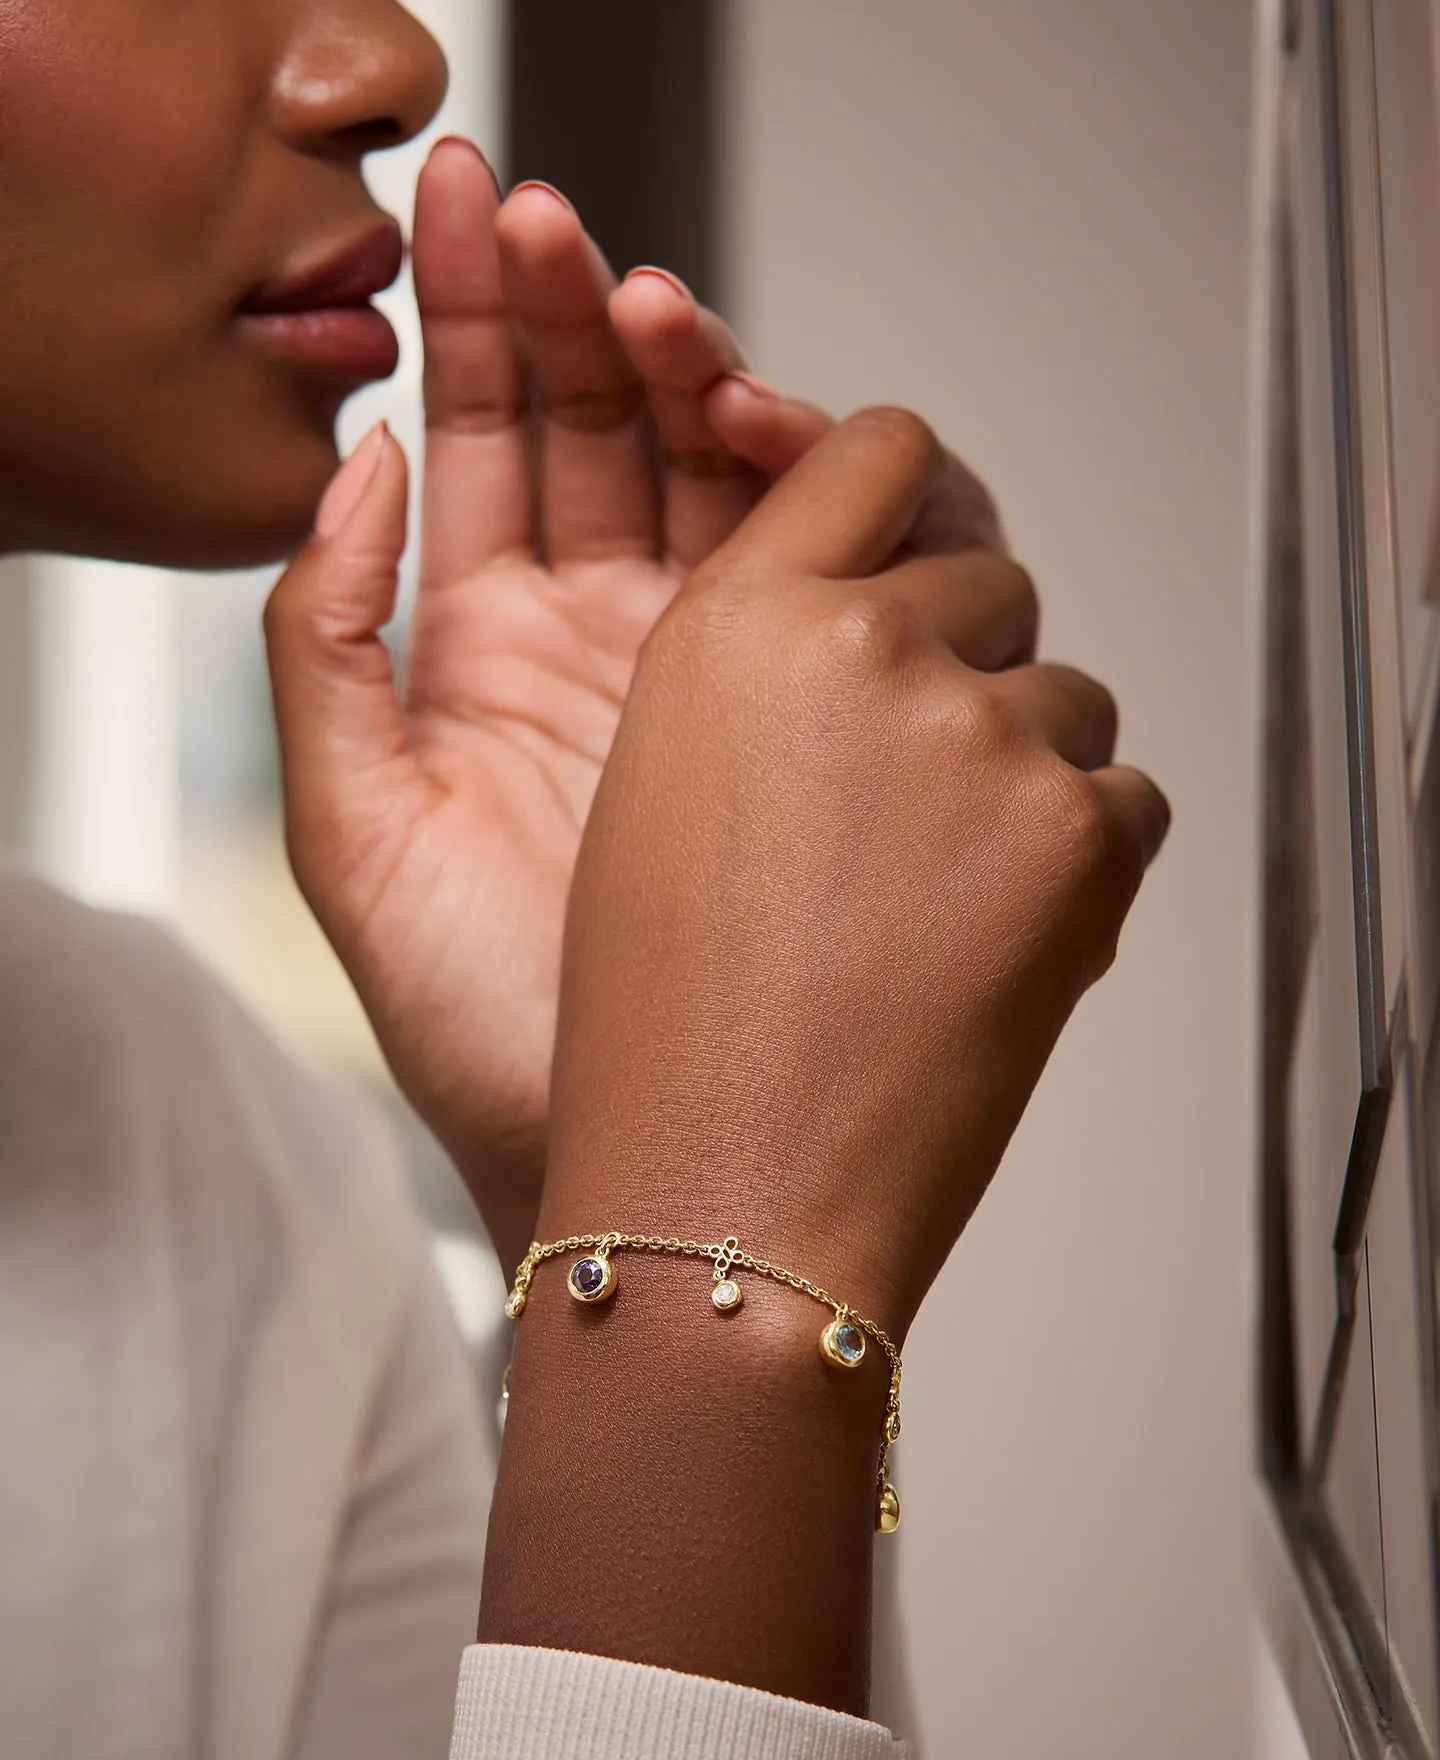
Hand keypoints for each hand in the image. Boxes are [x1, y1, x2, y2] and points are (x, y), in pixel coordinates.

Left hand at [264, 139, 828, 1263]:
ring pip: (737, 480)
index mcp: (488, 649)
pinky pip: (846, 572)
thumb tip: (352, 464)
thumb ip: (322, 646)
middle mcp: (610, 641)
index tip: (485, 215)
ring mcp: (724, 672)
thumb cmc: (473, 1032)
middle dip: (605, 322)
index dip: (484, 319)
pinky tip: (807, 460)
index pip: (489, 440)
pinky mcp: (825, 719)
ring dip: (720, 392)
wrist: (632, 1160)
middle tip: (599, 257)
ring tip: (693, 355)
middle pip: (617, 430)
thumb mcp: (348, 836)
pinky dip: (836, 498)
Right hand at [539, 405, 1169, 1334]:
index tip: (910, 538)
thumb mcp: (644, 781)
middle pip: (986, 575)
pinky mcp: (1084, 834)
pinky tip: (974, 936)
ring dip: (1016, 765)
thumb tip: (867, 595)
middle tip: (892, 789)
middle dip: (956, 657)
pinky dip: (1074, 856)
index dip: (903, 499)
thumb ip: (753, 647)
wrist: (725, 1191)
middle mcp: (867, 647)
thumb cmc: (658, 1020)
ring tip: (918, 893)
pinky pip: (1122, 794)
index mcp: (737, 619)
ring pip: (1061, 692)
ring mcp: (986, 735)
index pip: (879, 451)